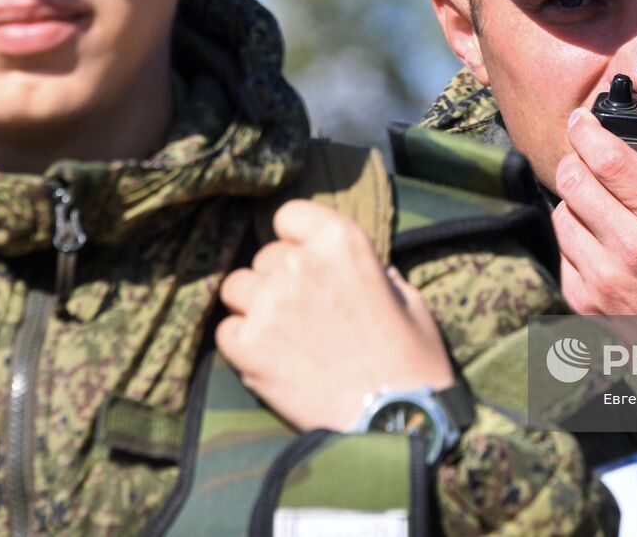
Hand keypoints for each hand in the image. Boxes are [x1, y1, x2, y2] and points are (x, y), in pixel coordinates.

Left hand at [217, 201, 454, 431]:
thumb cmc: (411, 361)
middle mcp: (301, 264)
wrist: (396, 421)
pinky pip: (225, 330)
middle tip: (304, 313)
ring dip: (253, 307)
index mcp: (342, 242)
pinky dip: (241, 344)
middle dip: (279, 280)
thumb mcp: (408, 300)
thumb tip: (370, 271)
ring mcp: (270, 303)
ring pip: (236, 288)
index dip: (296, 240)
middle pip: (265, 257)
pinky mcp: (249, 346)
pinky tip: (269, 360)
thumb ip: (377, 275)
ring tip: (281, 335)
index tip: (306, 261)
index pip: (290, 215)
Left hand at [553, 109, 636, 319]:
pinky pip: (564, 256)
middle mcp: (632, 245)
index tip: (581, 119)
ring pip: (562, 216)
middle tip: (584, 156)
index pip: (608, 158)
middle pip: (574, 180)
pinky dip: (574, 241)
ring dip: (572, 201)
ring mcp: (605, 277)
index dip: (587, 130)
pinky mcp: (589, 304)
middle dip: (575, 160)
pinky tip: (595, 241)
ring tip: (591, 200)